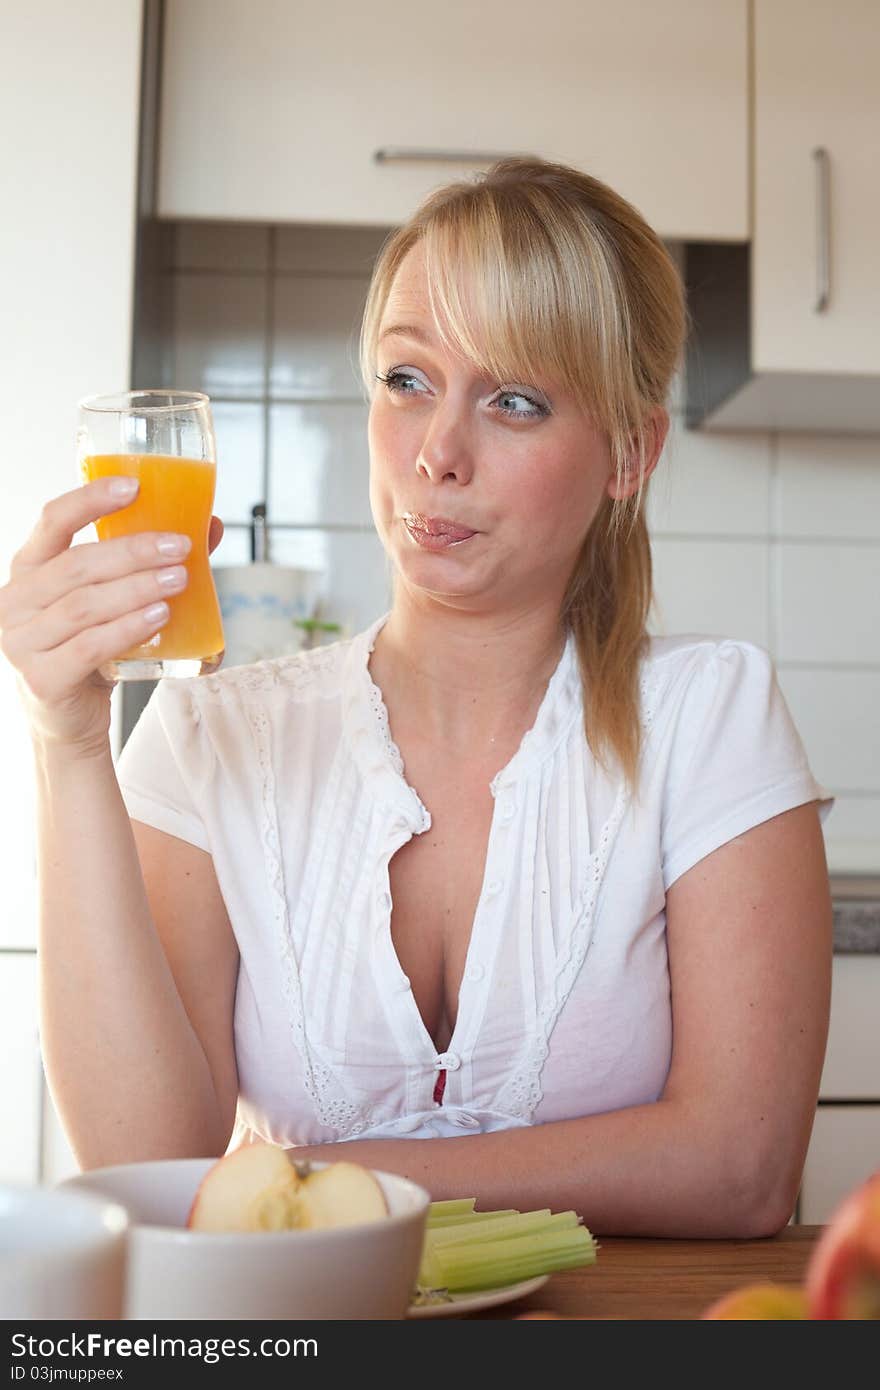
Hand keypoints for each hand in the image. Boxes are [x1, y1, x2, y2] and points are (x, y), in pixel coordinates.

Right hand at [0, 478, 224, 757]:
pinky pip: (89, 647)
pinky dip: (127, 629)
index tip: (134, 486)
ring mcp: (22, 641)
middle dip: (134, 552)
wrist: (69, 718)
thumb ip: (149, 563)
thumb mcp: (112, 601)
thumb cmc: (91, 649)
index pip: (52, 520)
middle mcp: (16, 600)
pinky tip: (158, 617)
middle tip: (180, 547)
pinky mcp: (42, 678)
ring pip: (84, 606)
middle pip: (77, 565)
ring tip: (179, 580)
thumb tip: (209, 525)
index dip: (90, 499)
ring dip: (137, 589)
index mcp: (29, 568)